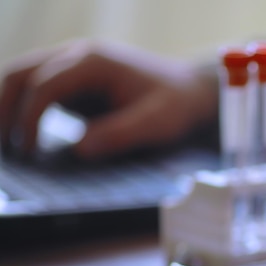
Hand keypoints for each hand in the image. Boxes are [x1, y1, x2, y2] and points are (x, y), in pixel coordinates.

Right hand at [0, 40, 217, 158]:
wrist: (191, 92)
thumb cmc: (177, 105)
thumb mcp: (158, 123)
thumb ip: (121, 134)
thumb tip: (80, 149)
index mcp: (95, 62)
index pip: (45, 84)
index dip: (29, 117)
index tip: (28, 151)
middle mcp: (77, 57)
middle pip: (21, 72)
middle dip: (2, 107)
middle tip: (0, 148)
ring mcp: (73, 68)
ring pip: (23, 78)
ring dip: (6, 107)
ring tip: (3, 146)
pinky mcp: (74, 85)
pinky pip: (37, 92)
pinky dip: (21, 110)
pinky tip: (19, 138)